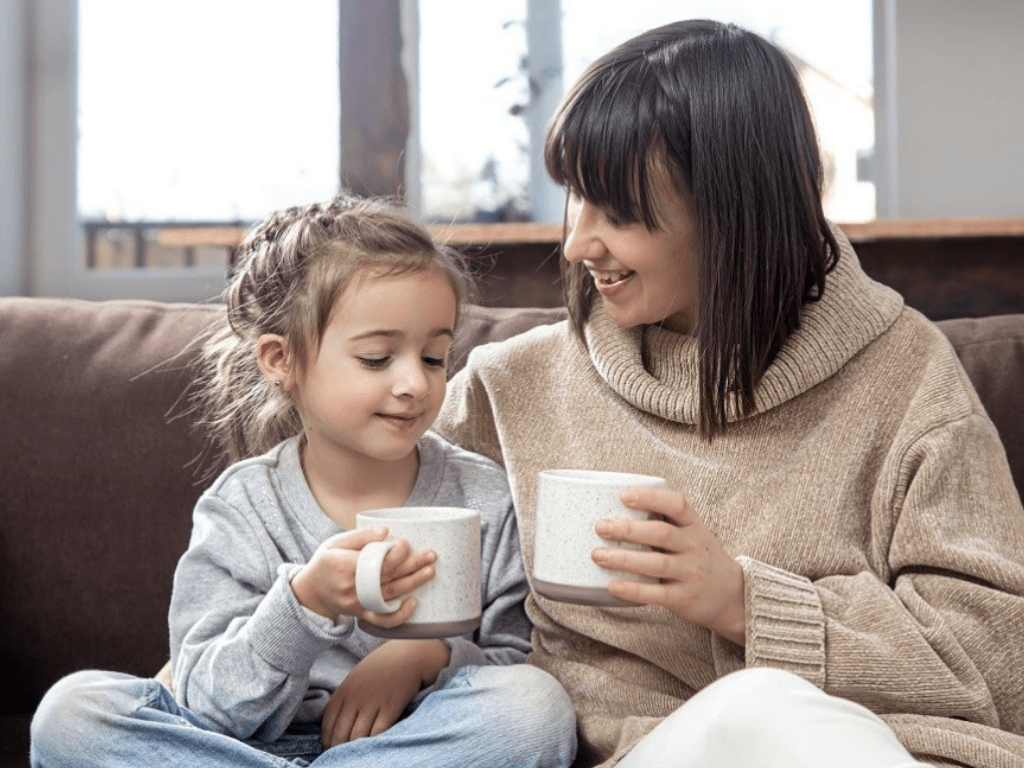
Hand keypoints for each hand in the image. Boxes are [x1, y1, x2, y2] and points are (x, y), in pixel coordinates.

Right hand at [291, 527, 436, 625]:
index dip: (395, 553)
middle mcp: (352, 587)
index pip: (376, 560)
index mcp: (344, 565)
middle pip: (388, 576)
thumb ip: (360, 535)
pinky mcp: (361, 614)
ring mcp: (357, 603)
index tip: (407, 542)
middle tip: (432, 555)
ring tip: (430, 571)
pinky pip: (382, 620)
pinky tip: (414, 603)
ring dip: (413, 584)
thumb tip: (386, 531)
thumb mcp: (335, 543)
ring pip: (389, 595)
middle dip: (412, 565)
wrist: (311, 592)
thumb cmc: (326, 562)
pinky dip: (399, 615)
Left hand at [320, 639, 449, 747]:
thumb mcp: (355, 677)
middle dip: (337, 748)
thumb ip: (340, 697)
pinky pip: (378, 732)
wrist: (409, 654)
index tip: (329, 747)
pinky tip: (373, 745)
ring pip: (357, 736)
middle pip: (340, 733)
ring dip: (355, 748)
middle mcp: (356, 698)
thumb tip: (322, 717)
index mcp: (345, 690)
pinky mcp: (391, 707)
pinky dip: (373, 741)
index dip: (326, 740)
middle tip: (340, 755)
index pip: (327, 723)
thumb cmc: (381, 666)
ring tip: (356, 753)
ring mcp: (373, 703)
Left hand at [592, 487, 745, 644]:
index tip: (624, 496)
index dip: (651, 498)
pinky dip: (632, 590)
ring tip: (597, 555)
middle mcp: (694, 547)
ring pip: (656, 564)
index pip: (677, 505)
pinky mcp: (683, 598)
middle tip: (600, 527)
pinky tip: (612, 585)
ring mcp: (691, 573)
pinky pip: (656, 593)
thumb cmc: (698, 557)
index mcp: (694, 526)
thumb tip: (616, 510)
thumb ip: (665, 522)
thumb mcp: (691, 534)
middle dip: (628, 529)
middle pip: (661, 534)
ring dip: (623, 559)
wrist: (731, 595)